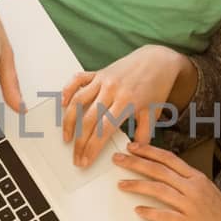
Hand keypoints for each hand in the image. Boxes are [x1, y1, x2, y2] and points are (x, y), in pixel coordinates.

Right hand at [61, 46, 188, 166]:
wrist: (158, 60)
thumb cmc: (156, 86)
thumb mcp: (153, 114)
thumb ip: (143, 135)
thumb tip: (133, 153)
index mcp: (127, 102)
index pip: (103, 130)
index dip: (92, 148)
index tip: (85, 161)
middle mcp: (112, 90)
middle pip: (88, 120)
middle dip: (79, 142)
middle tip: (76, 157)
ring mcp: (103, 79)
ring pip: (78, 101)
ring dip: (69, 121)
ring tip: (67, 137)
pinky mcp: (98, 72)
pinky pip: (78, 80)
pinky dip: (67, 91)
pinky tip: (63, 104)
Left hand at [112, 141, 220, 220]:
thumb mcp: (208, 192)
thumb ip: (189, 184)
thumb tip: (167, 179)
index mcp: (197, 178)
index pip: (169, 159)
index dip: (149, 151)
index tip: (133, 147)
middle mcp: (194, 188)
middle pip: (159, 171)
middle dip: (136, 163)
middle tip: (119, 159)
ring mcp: (192, 205)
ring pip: (159, 190)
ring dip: (137, 185)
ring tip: (122, 184)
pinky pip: (165, 215)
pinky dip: (150, 212)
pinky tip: (138, 210)